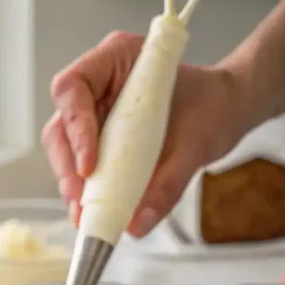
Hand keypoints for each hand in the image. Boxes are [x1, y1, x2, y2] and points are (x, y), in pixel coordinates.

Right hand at [43, 31, 244, 235]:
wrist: (222, 114)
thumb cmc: (211, 108)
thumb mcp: (196, 144)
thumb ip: (168, 183)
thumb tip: (137, 224)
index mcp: (116, 60)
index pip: (73, 88)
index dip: (76, 128)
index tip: (90, 167)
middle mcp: (98, 87)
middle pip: (61, 127)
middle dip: (68, 169)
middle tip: (83, 204)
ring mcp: (95, 117)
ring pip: (66, 153)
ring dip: (74, 187)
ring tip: (88, 216)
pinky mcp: (100, 146)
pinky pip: (83, 172)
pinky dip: (88, 195)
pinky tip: (95, 215)